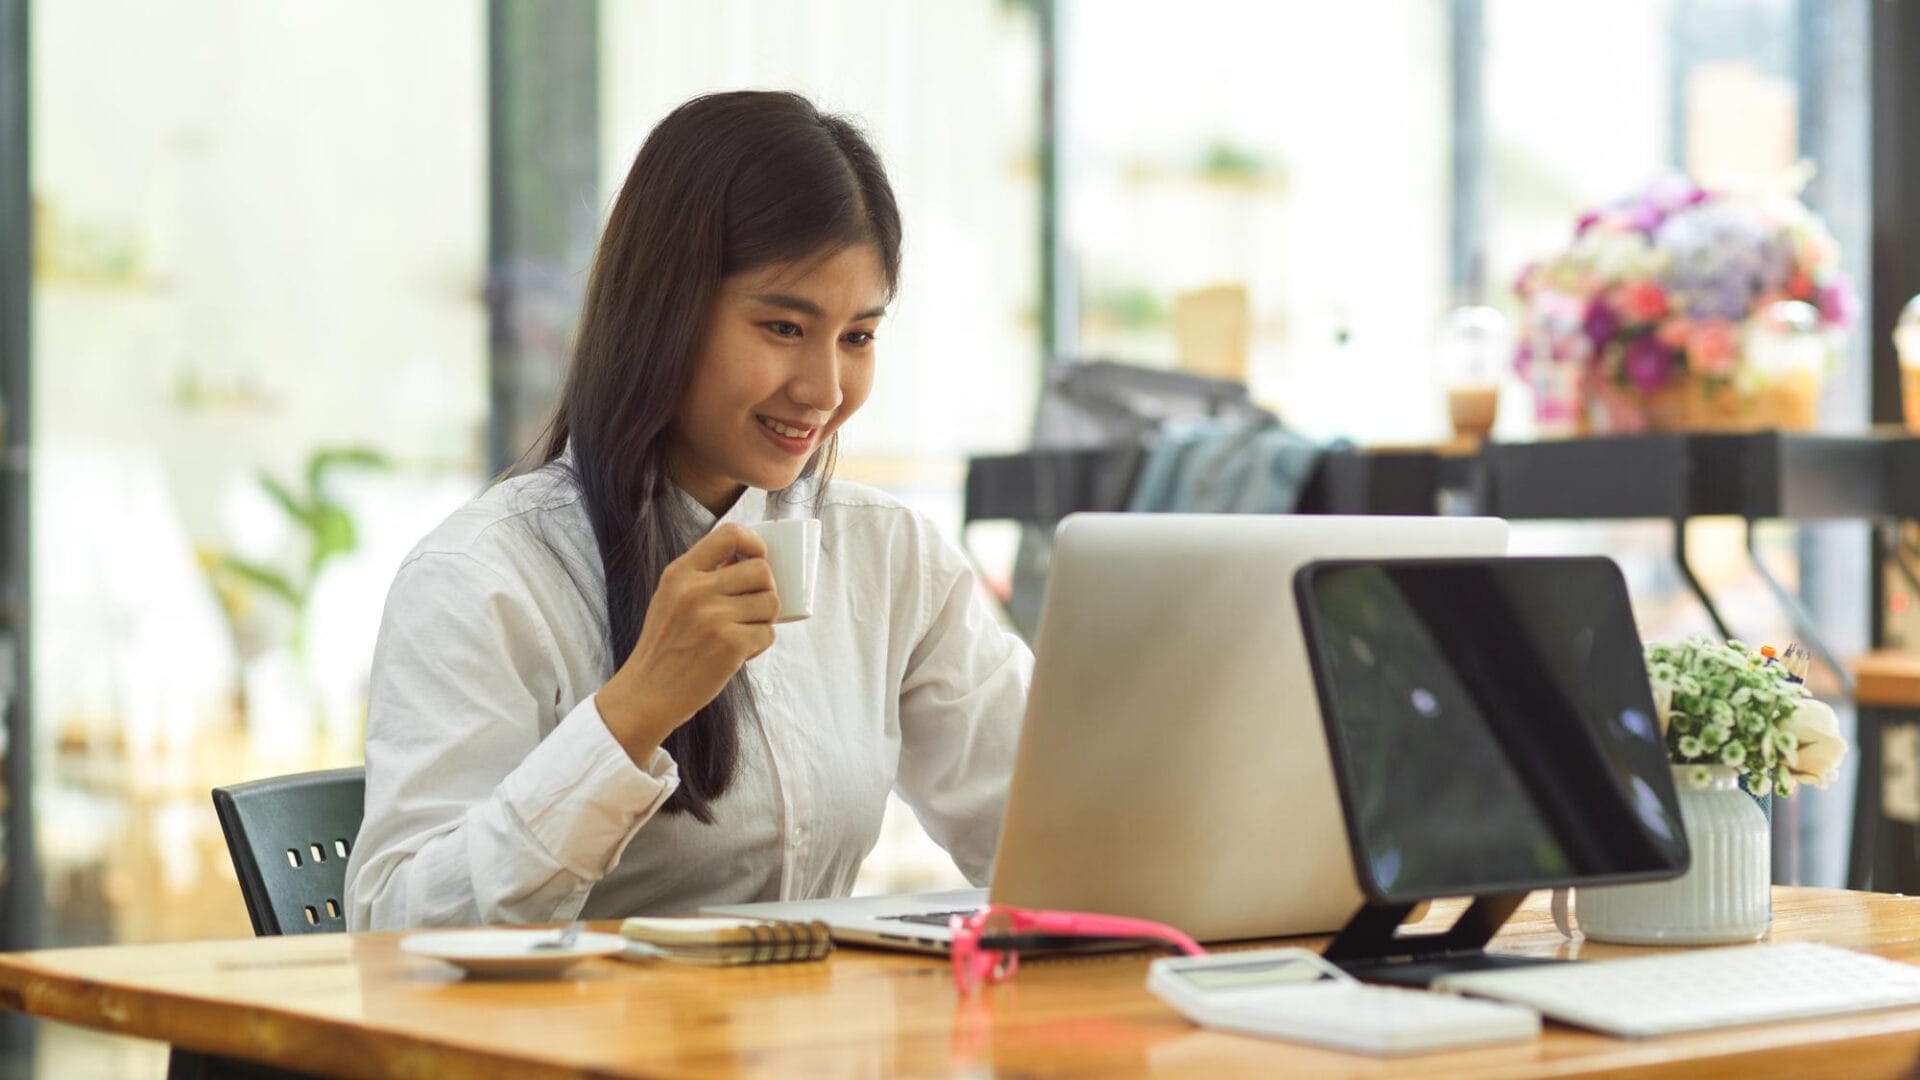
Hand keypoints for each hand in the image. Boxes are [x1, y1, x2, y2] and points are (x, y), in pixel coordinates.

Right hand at [597, 523, 779, 762]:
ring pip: (771, 603)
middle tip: (750, 609)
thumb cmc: (665, 646)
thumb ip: (702, 576)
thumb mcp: (670, 598)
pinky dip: (759, 644)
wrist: (646, 692)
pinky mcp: (729, 645)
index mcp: (681, 573)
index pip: (730, 534)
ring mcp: (714, 618)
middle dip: (765, 590)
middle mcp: (696, 590)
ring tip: (742, 632)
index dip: (755, 544)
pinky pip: (768, 633)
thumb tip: (752, 559)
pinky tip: (738, 653)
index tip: (757, 559)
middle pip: (762, 571)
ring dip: (764, 620)